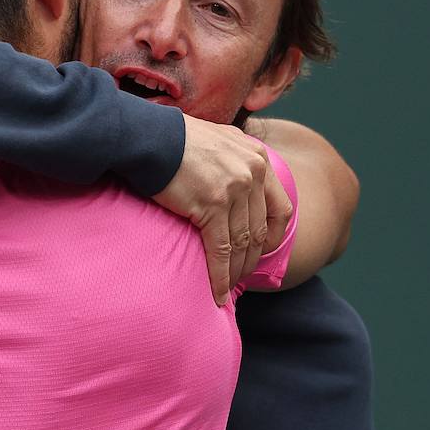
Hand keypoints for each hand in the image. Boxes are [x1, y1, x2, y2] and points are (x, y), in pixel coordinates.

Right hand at [153, 114, 292, 304]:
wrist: (149, 137)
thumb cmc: (175, 139)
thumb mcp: (219, 140)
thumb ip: (236, 160)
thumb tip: (238, 184)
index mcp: (258, 157)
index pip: (280, 206)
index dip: (275, 236)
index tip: (263, 251)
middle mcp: (253, 172)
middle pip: (260, 229)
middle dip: (251, 259)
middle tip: (242, 276)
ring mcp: (234, 189)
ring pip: (242, 243)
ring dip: (235, 272)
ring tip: (227, 289)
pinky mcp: (212, 205)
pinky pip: (220, 250)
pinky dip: (220, 275)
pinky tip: (217, 292)